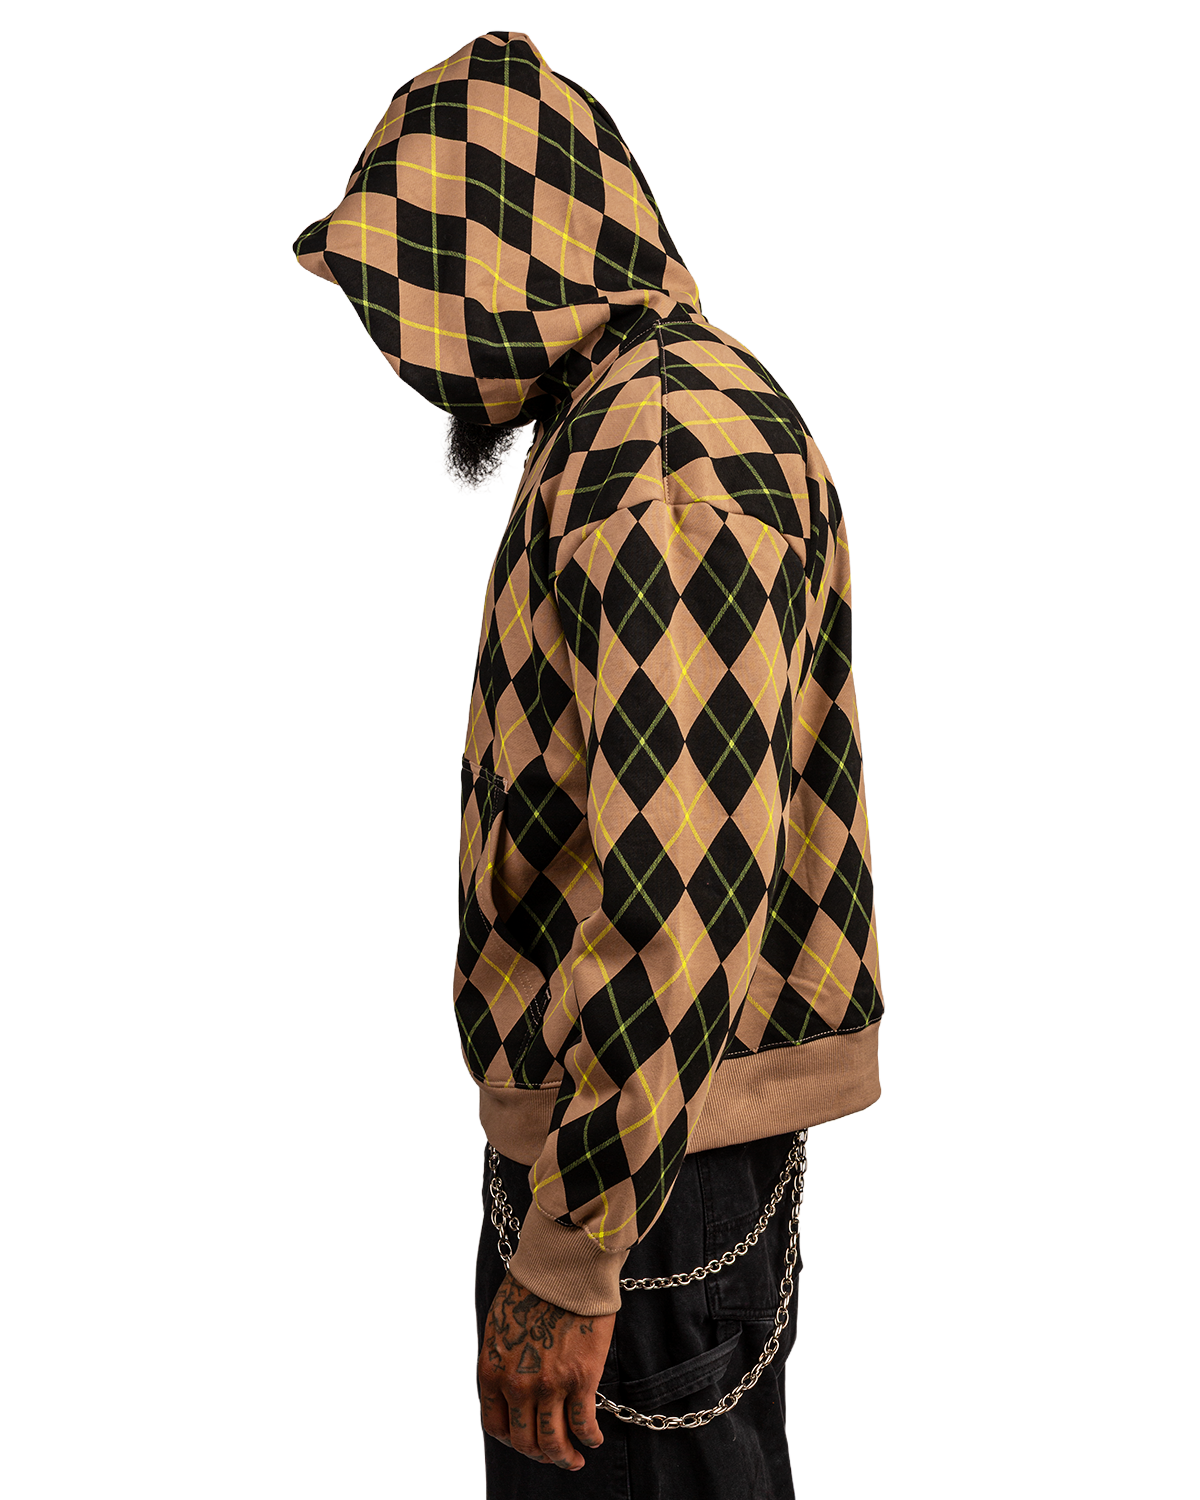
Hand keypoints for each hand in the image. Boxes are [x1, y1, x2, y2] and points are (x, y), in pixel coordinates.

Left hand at [478, 1271, 613, 1469]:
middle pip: (523, 1440)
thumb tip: (510, 1380)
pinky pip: (583, 1424)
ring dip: (564, 1458)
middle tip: (553, 1455)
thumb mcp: (501, 1324)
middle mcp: (516, 1384)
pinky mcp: (580, 1378)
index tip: (524, 1439)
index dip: (510, 1438)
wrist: (563, 1265)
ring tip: (574, 1459)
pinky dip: (589, 1438)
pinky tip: (594, 1438)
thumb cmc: (534, 1285)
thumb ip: (503, 1358)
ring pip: (553, 1443)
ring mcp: (549, 1384)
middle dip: (539, 1454)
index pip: (494, 1424)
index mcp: (492, 1369)